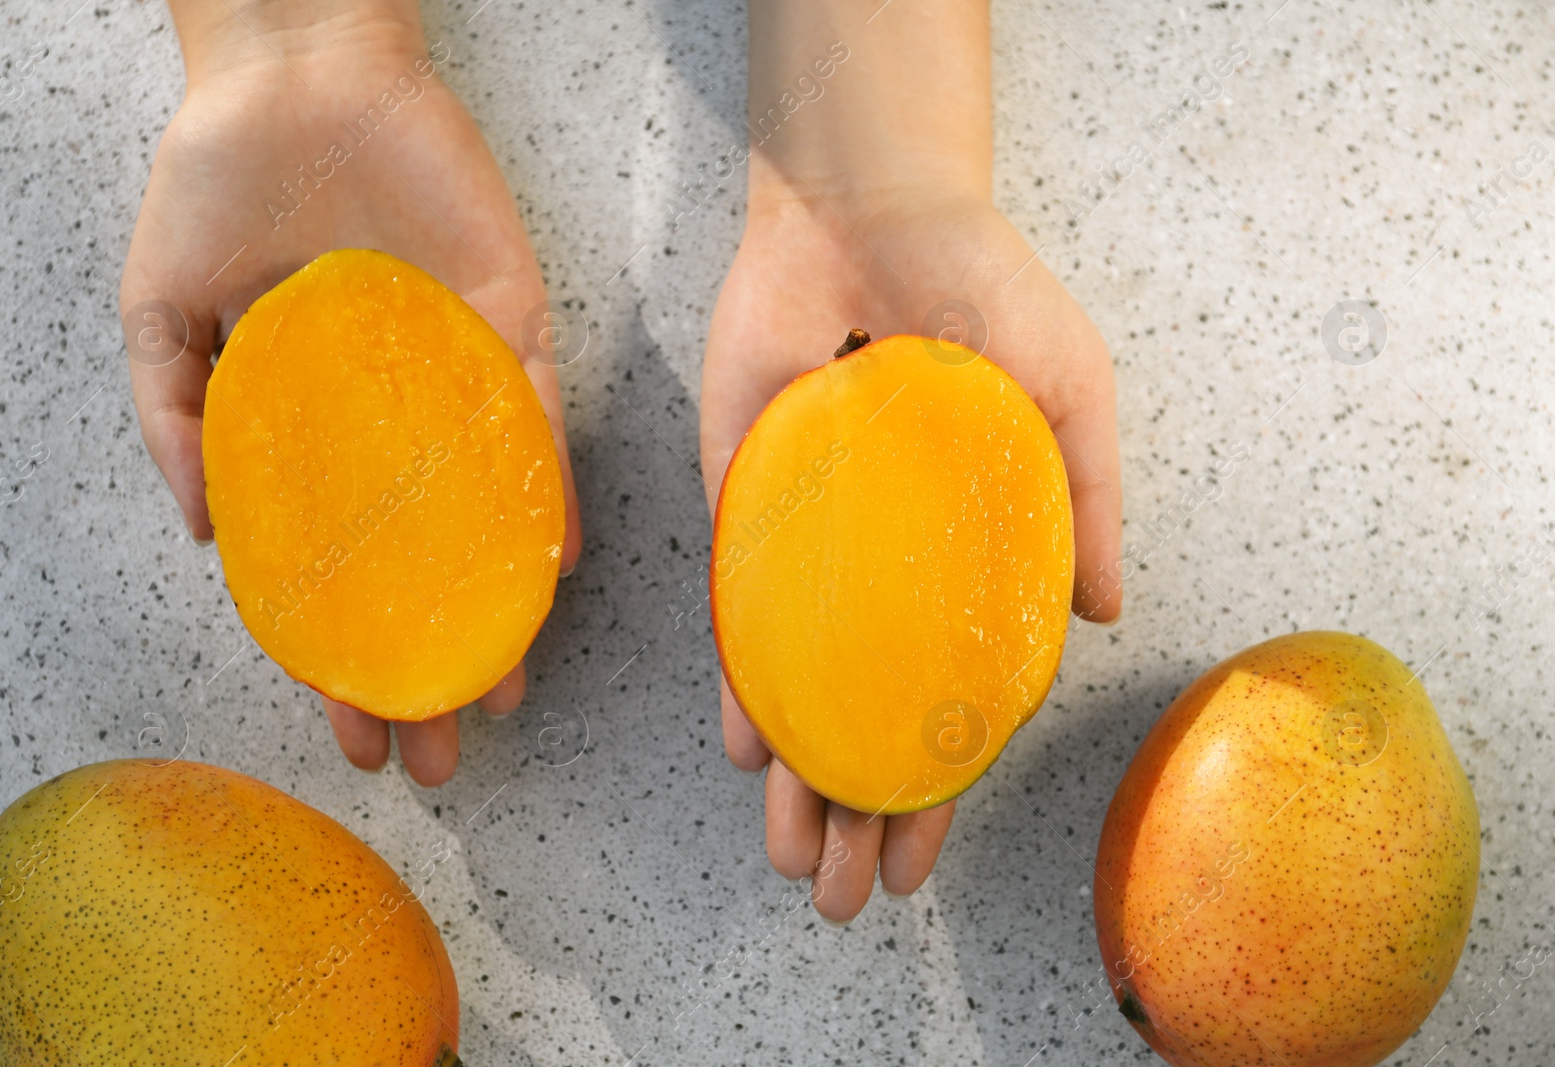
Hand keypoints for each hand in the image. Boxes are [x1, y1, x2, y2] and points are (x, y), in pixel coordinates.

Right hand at [120, 1, 580, 785]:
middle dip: (435, 665)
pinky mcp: (510, 317)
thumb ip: (177, 418)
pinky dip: (546, 485)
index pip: (340, 573)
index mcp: (321, 434)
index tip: (361, 739)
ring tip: (506, 693)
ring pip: (492, 516)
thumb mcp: (165, 314)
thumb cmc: (219, 186)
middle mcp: (399, 425)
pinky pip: (535, 415)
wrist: (289, 73)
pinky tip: (552, 561)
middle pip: (426, 568)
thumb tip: (210, 536)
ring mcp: (458, 377)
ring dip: (501, 607)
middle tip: (447, 757)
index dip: (347, 660)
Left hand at [701, 0, 1120, 920]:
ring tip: (793, 864)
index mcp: (951, 561)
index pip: (937, 704)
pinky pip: (733, 607)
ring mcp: (804, 545)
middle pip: (855, 716)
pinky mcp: (740, 500)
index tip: (920, 868)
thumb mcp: (1066, 396)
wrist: (870, 205)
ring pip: (792, 686)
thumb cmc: (983, 291)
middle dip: (849, 813)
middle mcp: (874, 571)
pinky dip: (737, 678)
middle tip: (839, 901)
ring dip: (791, 779)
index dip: (932, 790)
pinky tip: (749, 749)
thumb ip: (1082, 503)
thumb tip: (1103, 615)